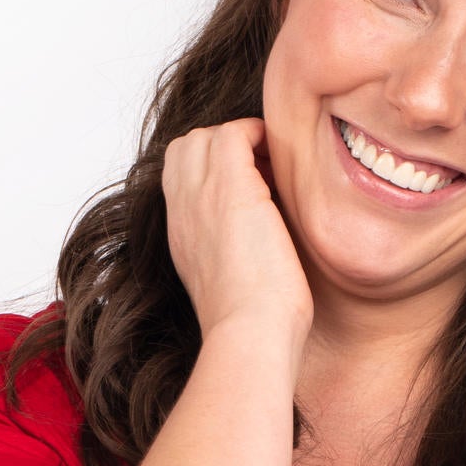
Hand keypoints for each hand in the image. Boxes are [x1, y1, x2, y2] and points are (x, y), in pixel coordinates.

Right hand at [160, 121, 313, 349]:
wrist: (250, 333)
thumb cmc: (254, 324)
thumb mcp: (232, 286)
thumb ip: (234, 254)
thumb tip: (261, 242)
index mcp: (182, 236)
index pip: (182, 179)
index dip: (214, 171)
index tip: (253, 185)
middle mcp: (182, 211)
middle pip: (186, 149)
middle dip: (224, 148)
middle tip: (263, 170)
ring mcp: (200, 195)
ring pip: (206, 136)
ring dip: (243, 141)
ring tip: (273, 169)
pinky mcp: (229, 187)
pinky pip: (235, 132)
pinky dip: (260, 135)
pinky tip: (283, 163)